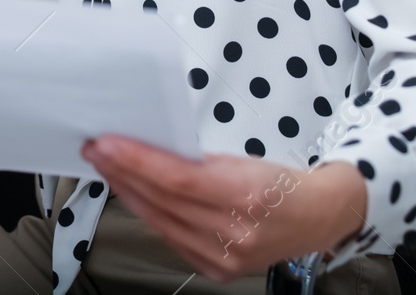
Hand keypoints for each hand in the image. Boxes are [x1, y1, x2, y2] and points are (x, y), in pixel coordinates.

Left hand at [81, 135, 367, 282]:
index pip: (178, 179)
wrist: (317, 219)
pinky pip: (171, 239)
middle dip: (124, 173)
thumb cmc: (281, 183)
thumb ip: (198, 161)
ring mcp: (225, 257)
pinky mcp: (217, 270)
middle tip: (97, 150)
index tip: (107, 144)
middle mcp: (235, 233)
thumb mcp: (244, 160)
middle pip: (164, 201)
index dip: (138, 161)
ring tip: (108, 168)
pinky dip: (149, 215)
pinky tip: (133, 196)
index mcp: (247, 196)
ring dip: (129, 193)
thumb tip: (151, 151)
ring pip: (161, 222)